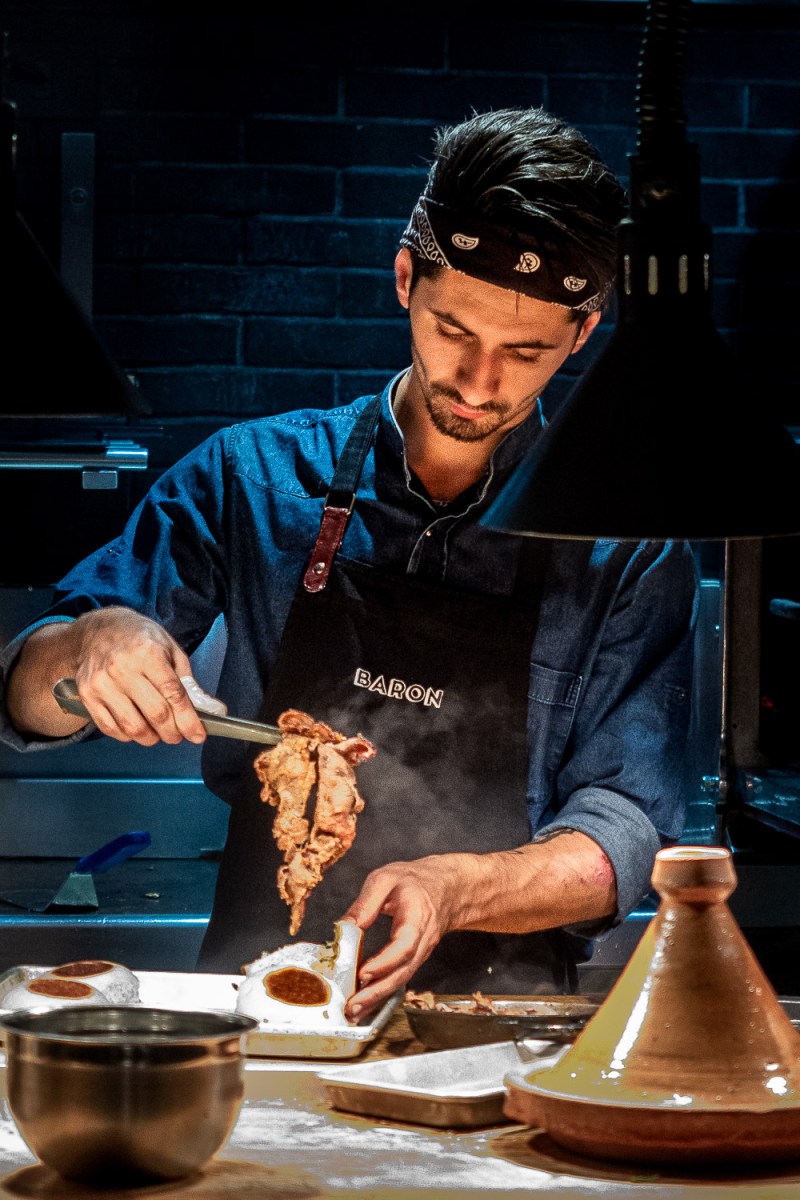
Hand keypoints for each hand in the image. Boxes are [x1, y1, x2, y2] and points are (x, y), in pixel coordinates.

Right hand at [69, 606, 224, 746]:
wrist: (97, 631)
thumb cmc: (138, 638)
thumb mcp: (170, 650)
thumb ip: (189, 682)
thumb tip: (211, 711)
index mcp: (147, 653)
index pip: (173, 695)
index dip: (189, 720)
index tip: (198, 735)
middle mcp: (122, 668)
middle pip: (156, 714)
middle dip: (173, 732)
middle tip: (179, 735)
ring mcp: (102, 684)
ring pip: (132, 727)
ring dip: (151, 738)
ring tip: (159, 733)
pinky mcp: (87, 695)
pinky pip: (110, 728)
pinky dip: (128, 736)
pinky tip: (137, 727)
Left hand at [340, 857, 456, 1019]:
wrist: (445, 887)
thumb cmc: (414, 881)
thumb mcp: (386, 879)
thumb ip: (365, 903)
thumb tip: (346, 926)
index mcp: (417, 915)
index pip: (404, 944)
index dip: (385, 962)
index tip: (363, 973)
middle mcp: (423, 939)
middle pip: (403, 970)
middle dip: (377, 991)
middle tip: (353, 1005)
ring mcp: (422, 951)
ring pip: (402, 979)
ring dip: (378, 998)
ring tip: (353, 1011)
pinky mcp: (415, 958)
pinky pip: (400, 978)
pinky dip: (383, 992)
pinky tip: (365, 1003)